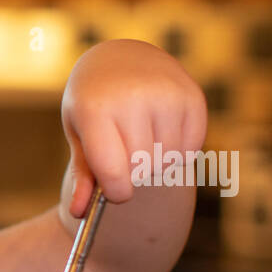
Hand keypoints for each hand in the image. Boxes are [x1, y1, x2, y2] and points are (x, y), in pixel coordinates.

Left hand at [60, 39, 207, 217]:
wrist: (121, 58)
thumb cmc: (93, 103)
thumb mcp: (80, 133)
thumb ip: (84, 175)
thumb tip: (79, 213)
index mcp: (96, 109)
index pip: (114, 172)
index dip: (117, 192)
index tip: (116, 192)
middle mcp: (133, 98)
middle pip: (141, 170)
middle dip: (133, 174)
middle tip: (124, 155)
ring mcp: (166, 95)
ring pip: (166, 162)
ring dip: (154, 163)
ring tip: (140, 141)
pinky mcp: (193, 97)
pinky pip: (189, 149)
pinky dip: (176, 152)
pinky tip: (160, 133)